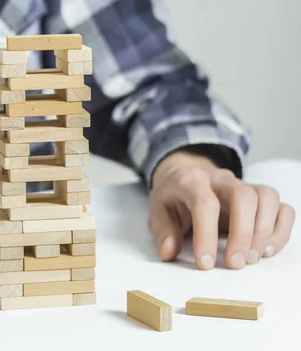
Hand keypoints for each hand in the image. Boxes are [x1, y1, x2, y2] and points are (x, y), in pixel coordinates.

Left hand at [148, 149, 294, 269]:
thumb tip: (169, 252)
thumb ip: (163, 231)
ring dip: (264, 231)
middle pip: (244, 197)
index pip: (205, 204)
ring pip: (267, 197)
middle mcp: (221, 179)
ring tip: (252, 259)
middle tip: (235, 264)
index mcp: (192, 180)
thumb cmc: (172, 198)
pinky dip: (280, 229)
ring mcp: (244, 184)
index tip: (205, 264)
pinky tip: (266, 250)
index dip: (206, 235)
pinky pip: (281, 207)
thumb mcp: (158, 211)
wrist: (183, 176)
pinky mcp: (259, 196)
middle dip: (243, 234)